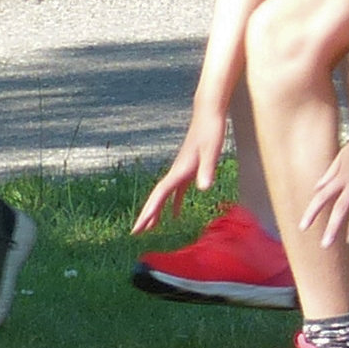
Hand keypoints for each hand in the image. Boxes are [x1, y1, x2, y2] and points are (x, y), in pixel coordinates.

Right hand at [131, 115, 223, 234]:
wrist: (208, 113)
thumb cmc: (211, 131)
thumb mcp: (212, 151)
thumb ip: (207, 170)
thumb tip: (203, 188)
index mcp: (179, 171)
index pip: (160, 195)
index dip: (149, 211)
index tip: (140, 227)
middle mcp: (176, 172)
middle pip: (158, 197)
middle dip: (147, 215)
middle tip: (136, 233)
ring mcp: (181, 171)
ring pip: (165, 196)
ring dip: (157, 211)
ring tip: (150, 228)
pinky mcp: (188, 169)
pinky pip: (177, 192)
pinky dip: (175, 204)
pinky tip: (175, 215)